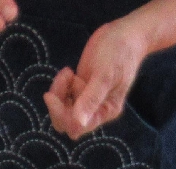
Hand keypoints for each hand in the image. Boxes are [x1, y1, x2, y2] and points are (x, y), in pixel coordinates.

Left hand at [43, 19, 150, 138]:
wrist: (125, 35)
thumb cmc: (119, 54)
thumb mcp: (105, 75)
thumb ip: (92, 99)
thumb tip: (79, 122)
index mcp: (105, 111)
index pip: (77, 127)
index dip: (61, 115)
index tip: (51, 95)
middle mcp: (96, 110)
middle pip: (66, 122)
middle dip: (58, 104)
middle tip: (64, 79)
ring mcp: (87, 100)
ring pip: (63, 109)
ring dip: (59, 92)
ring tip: (69, 72)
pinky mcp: (81, 89)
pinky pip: (64, 97)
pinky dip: (61, 86)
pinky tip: (69, 71)